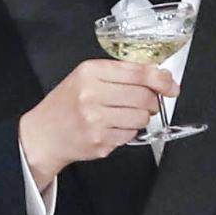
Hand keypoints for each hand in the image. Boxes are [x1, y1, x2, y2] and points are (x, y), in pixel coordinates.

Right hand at [19, 59, 174, 185]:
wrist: (44, 134)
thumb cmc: (67, 103)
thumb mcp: (87, 77)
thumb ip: (120, 73)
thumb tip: (159, 76)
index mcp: (90, 73)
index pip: (137, 73)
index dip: (161, 79)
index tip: (171, 86)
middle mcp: (91, 95)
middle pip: (144, 97)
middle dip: (152, 101)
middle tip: (146, 103)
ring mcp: (95, 121)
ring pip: (141, 118)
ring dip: (140, 118)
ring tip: (123, 116)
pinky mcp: (100, 142)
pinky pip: (130, 135)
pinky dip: (127, 132)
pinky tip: (111, 128)